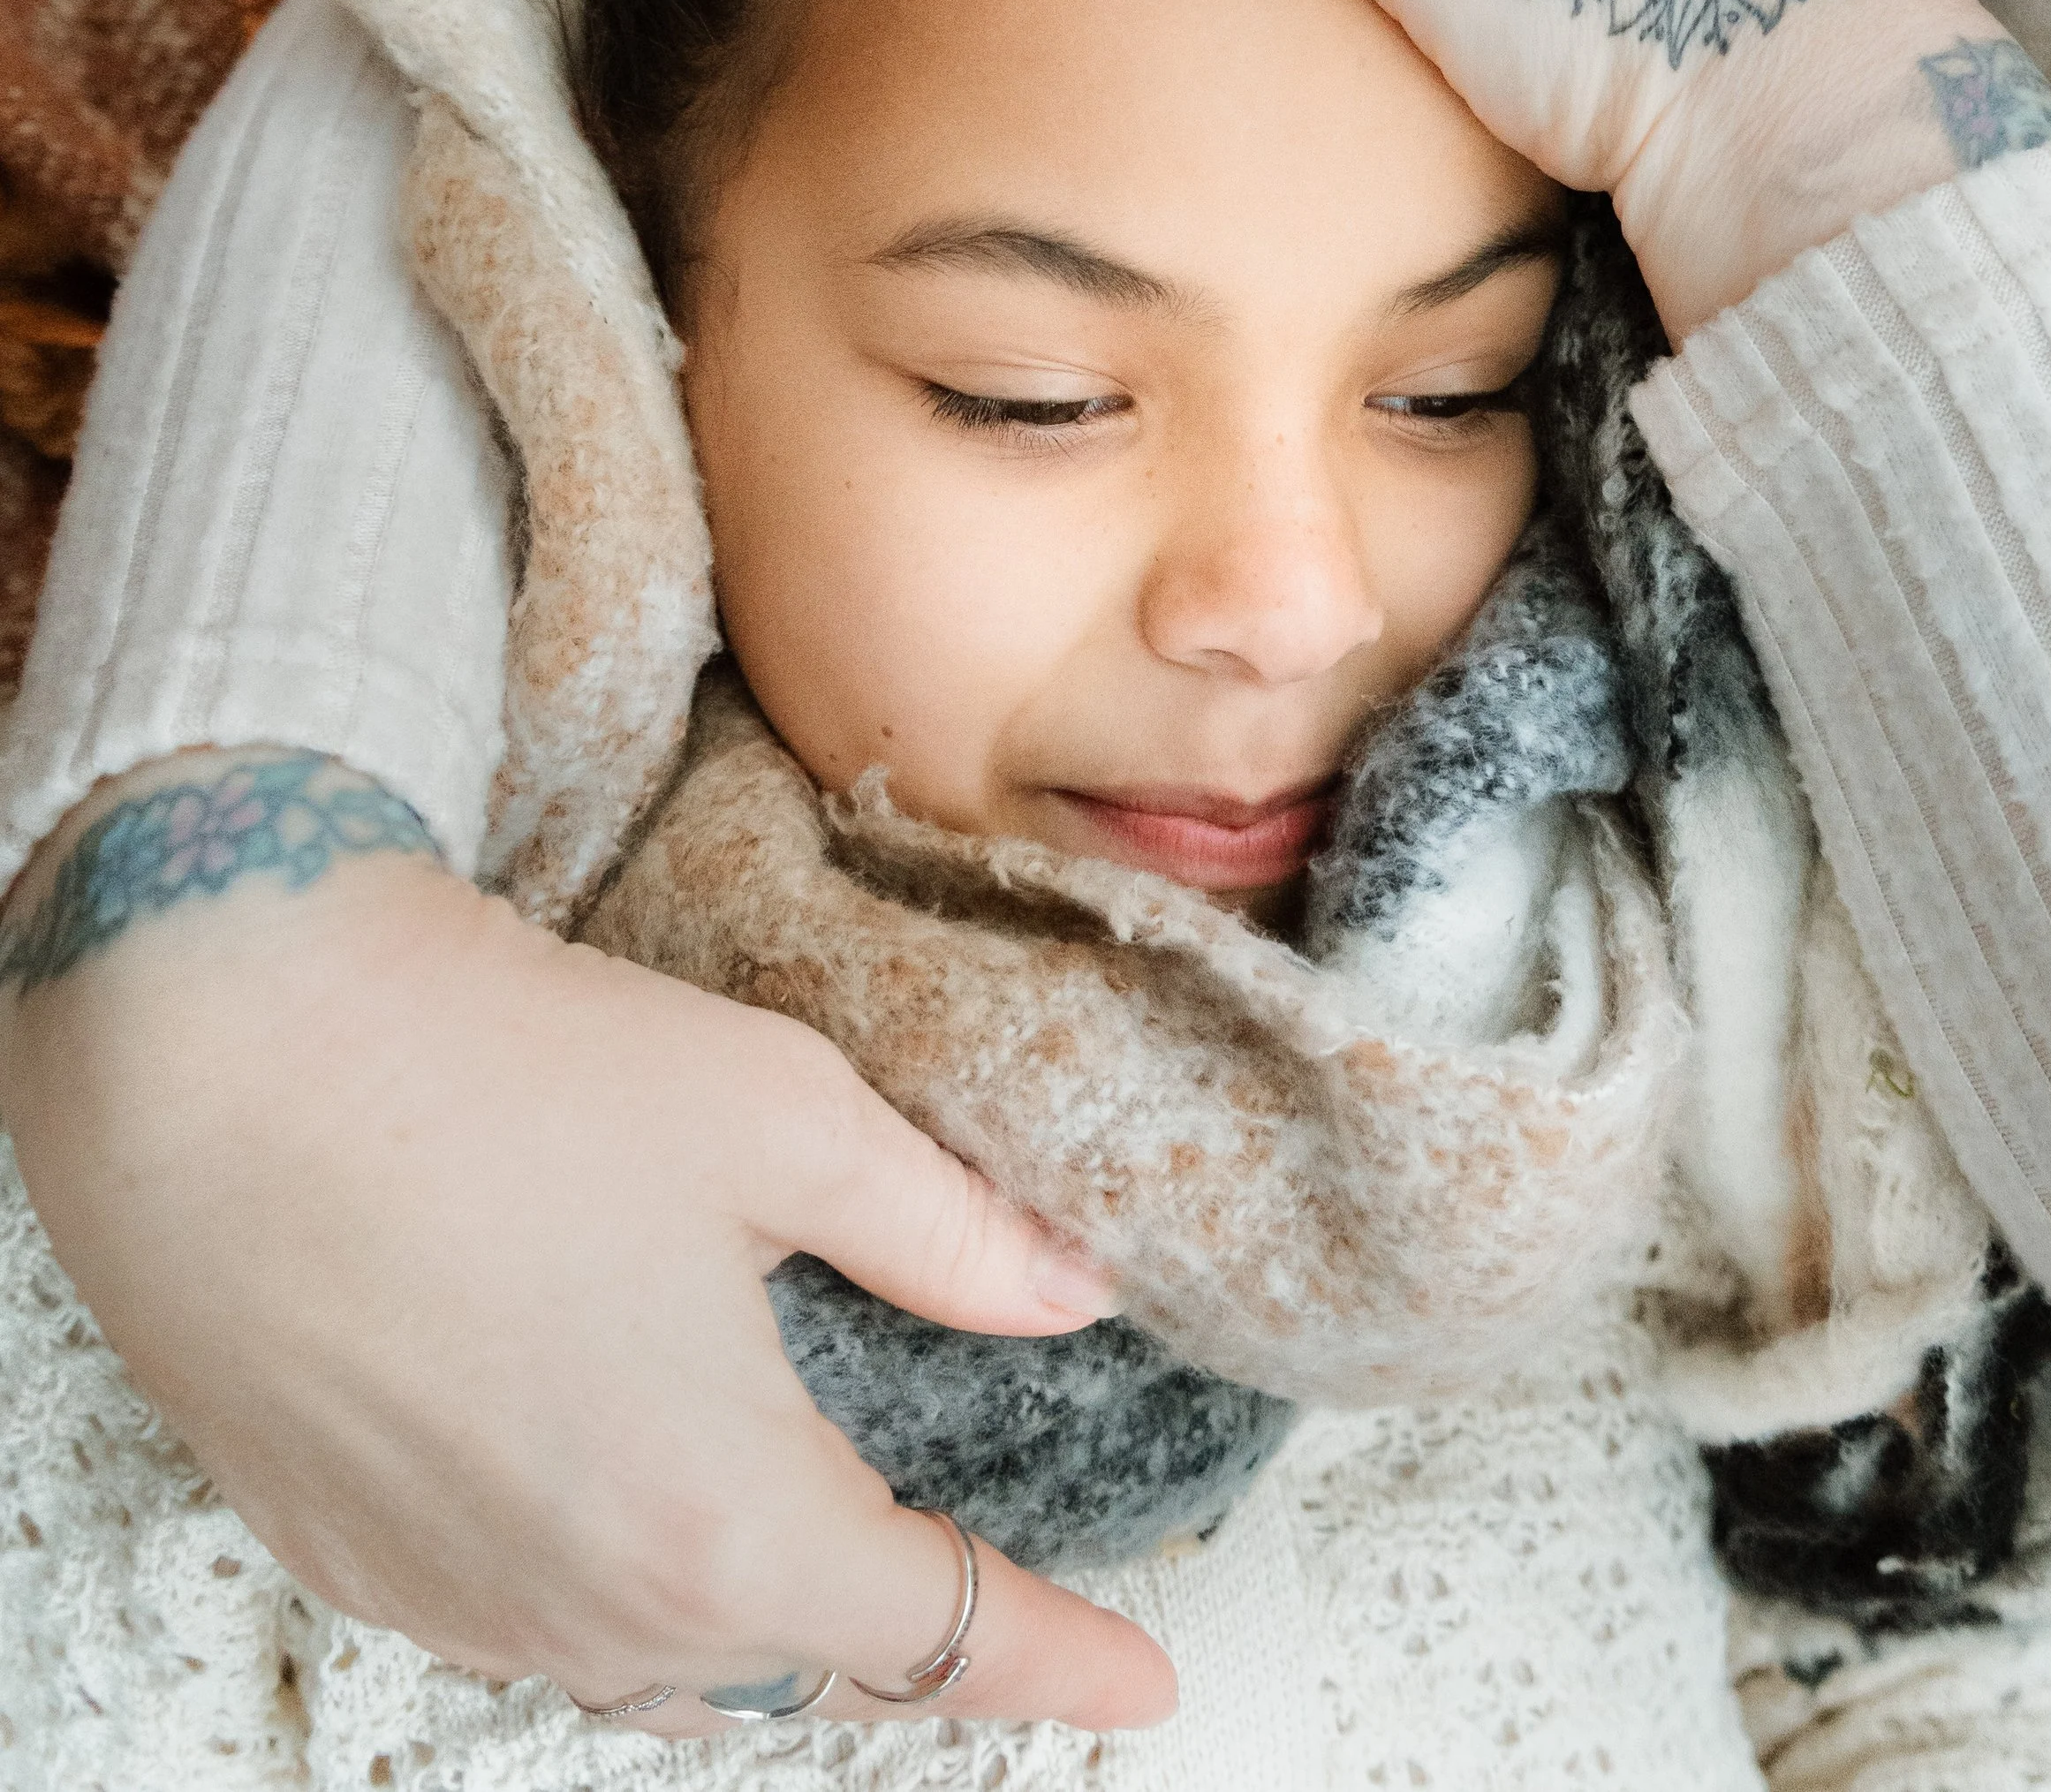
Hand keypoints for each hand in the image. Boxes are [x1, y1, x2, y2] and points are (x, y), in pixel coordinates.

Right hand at [0, 757, 1174, 1742]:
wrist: (220, 1053)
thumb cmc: (508, 1073)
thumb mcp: (783, 1117)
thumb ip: (950, 1235)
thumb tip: (1073, 1289)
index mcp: (722, 1517)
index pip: (941, 1638)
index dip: (1062, 1660)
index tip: (1146, 1681)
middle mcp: (586, 1605)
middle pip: (800, 1670)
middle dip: (905, 1636)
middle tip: (978, 1582)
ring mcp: (453, 1600)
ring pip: (656, 1673)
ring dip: (752, 1626)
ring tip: (812, 1557)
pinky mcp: (350, 1556)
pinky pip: (527, 1628)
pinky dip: (610, 1594)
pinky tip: (619, 1499)